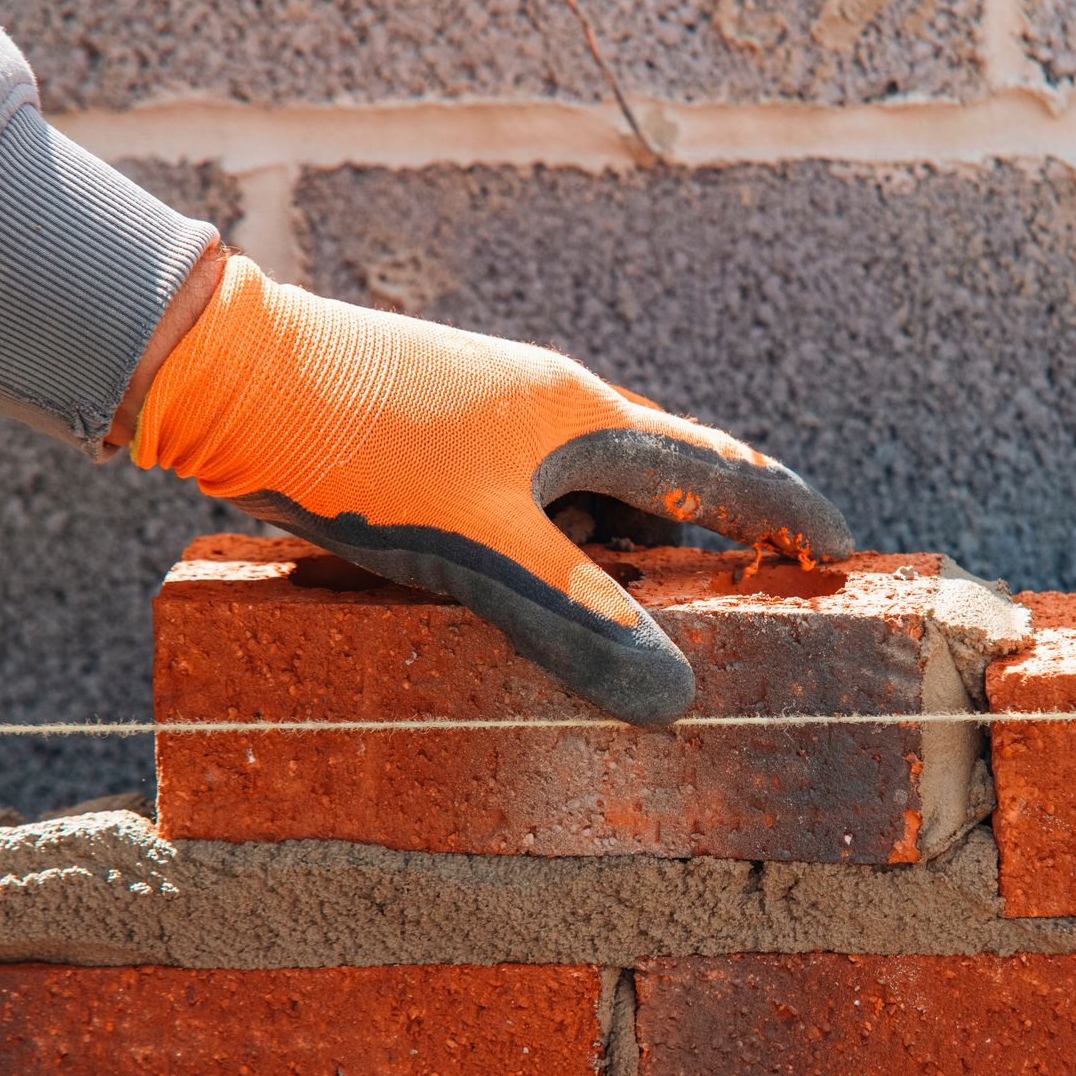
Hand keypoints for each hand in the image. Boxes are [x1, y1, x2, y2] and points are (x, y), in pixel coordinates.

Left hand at [127, 254, 851, 723]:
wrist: (232, 380)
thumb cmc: (364, 450)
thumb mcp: (482, 548)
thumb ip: (579, 619)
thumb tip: (674, 696)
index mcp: (589, 419)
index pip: (724, 471)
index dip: (789, 517)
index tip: (842, 557)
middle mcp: (556, 416)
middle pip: (665, 493)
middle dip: (710, 560)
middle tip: (749, 629)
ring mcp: (500, 432)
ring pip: (593, 509)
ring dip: (626, 571)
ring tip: (650, 645)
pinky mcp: (449, 455)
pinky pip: (535, 517)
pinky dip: (559, 566)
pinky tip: (543, 616)